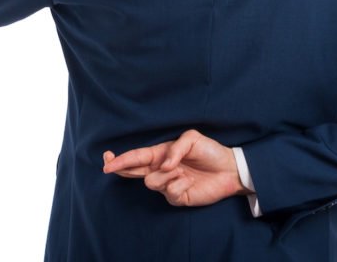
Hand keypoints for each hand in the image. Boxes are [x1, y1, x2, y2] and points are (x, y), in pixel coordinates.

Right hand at [101, 129, 249, 207]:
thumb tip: (163, 165)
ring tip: (182, 171)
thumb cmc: (210, 151)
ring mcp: (168, 184)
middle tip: (109, 166)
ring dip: (166, 175)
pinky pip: (169, 192)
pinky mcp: (177, 198)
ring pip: (152, 182)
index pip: (137, 156)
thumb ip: (175, 148)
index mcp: (161, 154)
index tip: (107, 160)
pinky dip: (179, 185)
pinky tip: (188, 182)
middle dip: (121, 167)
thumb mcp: (192, 138)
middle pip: (134, 171)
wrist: (229, 170)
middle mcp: (161, 169)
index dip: (121, 159)